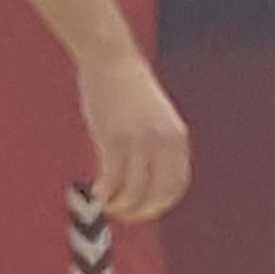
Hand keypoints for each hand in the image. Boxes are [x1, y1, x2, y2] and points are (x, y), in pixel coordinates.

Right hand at [77, 48, 189, 222]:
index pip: (177, 184)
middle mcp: (163, 141)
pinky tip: (96, 193)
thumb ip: (156, 144)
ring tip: (108, 205)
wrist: (111, 59)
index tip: (145, 209)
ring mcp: (140, 141)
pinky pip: (112, 180)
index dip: (161, 203)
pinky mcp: (115, 139)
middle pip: (159, 194)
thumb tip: (145, 176)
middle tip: (124, 215)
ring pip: (134, 192)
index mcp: (177, 137)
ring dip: (121, 206)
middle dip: (142, 211)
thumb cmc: (128, 87)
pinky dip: (105, 194)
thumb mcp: (155, 117)